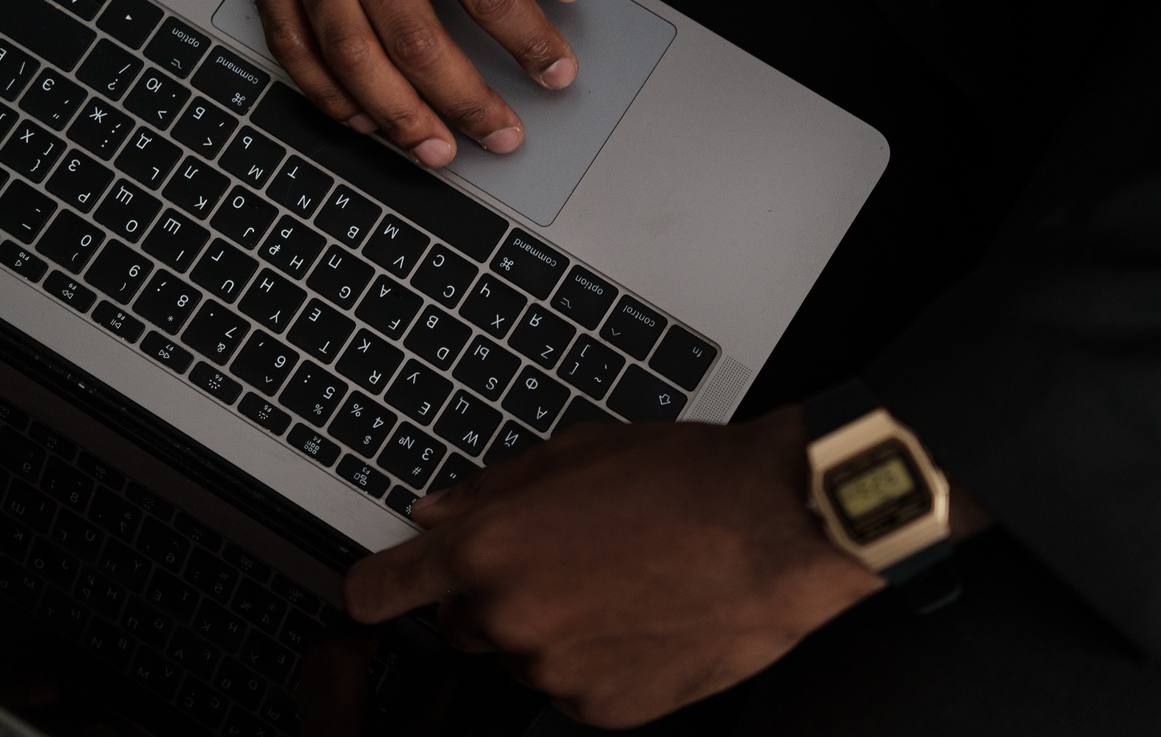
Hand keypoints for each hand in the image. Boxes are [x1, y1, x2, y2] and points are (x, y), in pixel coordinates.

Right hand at [205, 0, 581, 166]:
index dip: (526, 40)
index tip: (556, 73)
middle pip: (413, 36)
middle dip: (464, 100)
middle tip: (501, 136)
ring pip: (347, 52)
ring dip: (396, 115)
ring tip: (436, 151)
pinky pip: (287, 37)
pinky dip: (321, 88)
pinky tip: (358, 116)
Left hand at [342, 408, 882, 727]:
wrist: (782, 530)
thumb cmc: (691, 481)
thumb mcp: (578, 451)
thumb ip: (489, 489)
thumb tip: (432, 513)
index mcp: (491, 547)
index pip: (378, 592)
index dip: (379, 586)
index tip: (385, 586)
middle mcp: (512, 617)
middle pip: (456, 624)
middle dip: (491, 595)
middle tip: (559, 557)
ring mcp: (557, 670)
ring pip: (521, 656)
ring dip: (547, 628)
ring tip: (618, 581)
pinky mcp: (604, 708)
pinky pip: (573, 687)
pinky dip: (594, 661)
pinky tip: (641, 618)